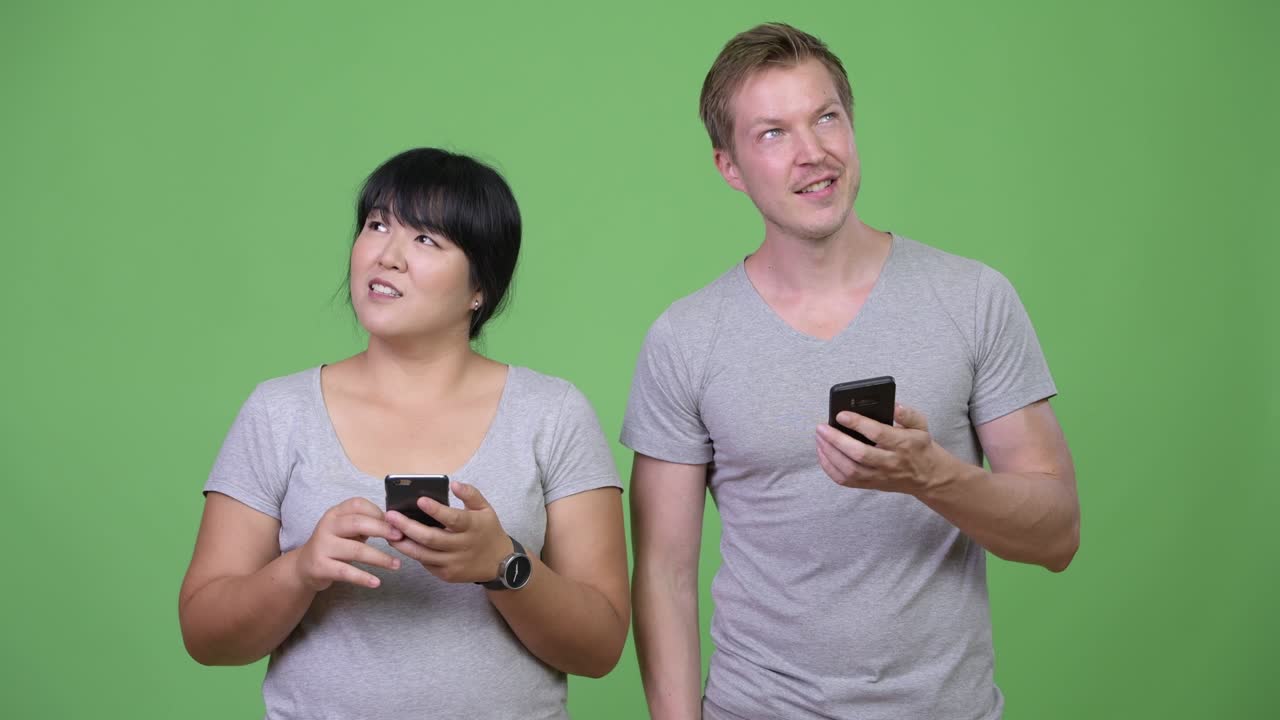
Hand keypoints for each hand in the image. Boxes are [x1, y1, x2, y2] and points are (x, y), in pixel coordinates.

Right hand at [295, 497, 403, 590]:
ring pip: (355, 550)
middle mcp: (327, 526)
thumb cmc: (334, 545)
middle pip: (357, 523)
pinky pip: (345, 572)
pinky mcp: (320, 567)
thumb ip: (366, 524)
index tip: (395, 522)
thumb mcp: (347, 530)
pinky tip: (376, 582)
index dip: (378, 512)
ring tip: (396, 564)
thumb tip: (397, 524)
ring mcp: (322, 547)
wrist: (304, 567)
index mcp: (335, 513)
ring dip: (379, 558)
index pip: (357, 505)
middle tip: (400, 538)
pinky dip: (363, 578)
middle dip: (382, 530)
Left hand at [385, 481, 512, 583]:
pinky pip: (425, 563)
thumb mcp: (486, 509)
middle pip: (431, 538)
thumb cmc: (488, 531)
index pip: (453, 519)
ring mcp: (454, 563)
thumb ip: (470, 494)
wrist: (499, 564)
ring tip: (388, 532)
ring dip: (403, 544)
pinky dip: (413, 553)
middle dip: (408, 527)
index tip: (420, 500)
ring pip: (423, 554)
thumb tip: (453, 484)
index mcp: (473, 527)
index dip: (436, 511)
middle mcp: (463, 547)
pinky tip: (402, 543)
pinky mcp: (447, 575)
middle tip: (390, 516)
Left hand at [815, 404, 953, 494]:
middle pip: (859, 454)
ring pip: (849, 470)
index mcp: (903, 444)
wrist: (927, 477)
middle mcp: (890, 462)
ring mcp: (879, 476)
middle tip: (821, 427)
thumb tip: (894, 406)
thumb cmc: (919, 447)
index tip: (841, 414)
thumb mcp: (921, 426)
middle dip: (836, 440)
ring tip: (819, 437)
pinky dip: (830, 468)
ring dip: (829, 454)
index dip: (857, 423)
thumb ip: (908, 414)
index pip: (877, 434)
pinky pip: (846, 481)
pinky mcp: (871, 485)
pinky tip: (823, 453)